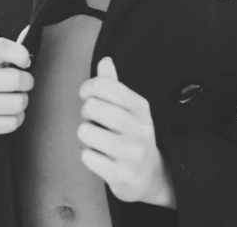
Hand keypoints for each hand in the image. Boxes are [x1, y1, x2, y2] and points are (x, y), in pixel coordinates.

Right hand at [0, 25, 33, 135]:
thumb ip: (16, 46)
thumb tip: (30, 30)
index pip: (2, 48)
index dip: (21, 53)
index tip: (25, 60)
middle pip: (17, 79)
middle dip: (27, 81)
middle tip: (22, 83)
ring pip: (19, 103)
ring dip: (23, 100)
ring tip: (14, 97)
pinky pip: (14, 123)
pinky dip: (17, 118)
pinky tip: (8, 111)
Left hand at [77, 57, 163, 203]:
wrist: (150, 175)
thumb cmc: (132, 134)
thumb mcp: (129, 107)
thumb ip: (113, 84)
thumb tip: (105, 60)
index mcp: (140, 107)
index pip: (105, 86)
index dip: (88, 87)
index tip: (86, 94)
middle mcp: (139, 128)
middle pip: (92, 107)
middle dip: (86, 111)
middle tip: (94, 119)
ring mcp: (131, 153)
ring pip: (86, 131)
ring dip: (86, 134)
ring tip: (98, 138)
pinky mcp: (121, 175)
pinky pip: (88, 157)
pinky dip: (88, 156)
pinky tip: (101, 157)